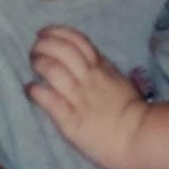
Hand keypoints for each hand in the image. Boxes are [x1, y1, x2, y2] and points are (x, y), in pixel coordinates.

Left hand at [27, 26, 147, 168]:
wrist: (139, 136)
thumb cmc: (131, 110)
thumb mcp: (118, 79)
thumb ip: (103, 69)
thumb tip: (88, 60)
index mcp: (101, 66)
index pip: (77, 40)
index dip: (58, 33)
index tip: (45, 32)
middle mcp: (88, 77)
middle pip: (62, 50)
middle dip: (44, 44)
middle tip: (34, 47)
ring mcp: (79, 97)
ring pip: (54, 70)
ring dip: (39, 63)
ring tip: (33, 63)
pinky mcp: (70, 120)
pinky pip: (50, 100)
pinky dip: (36, 91)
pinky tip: (29, 89)